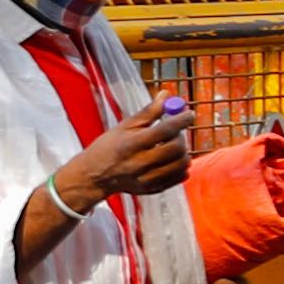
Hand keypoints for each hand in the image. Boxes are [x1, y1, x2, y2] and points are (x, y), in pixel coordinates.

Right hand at [57, 108, 192, 212]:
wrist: (93, 176)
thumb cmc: (109, 146)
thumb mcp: (125, 126)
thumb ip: (148, 112)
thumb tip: (167, 95)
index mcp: (131, 144)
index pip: (164, 130)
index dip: (181, 120)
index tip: (190, 113)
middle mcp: (139, 163)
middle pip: (176, 149)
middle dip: (180, 137)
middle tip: (175, 133)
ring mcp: (146, 179)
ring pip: (181, 165)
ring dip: (183, 152)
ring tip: (172, 146)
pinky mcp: (152, 189)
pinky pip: (179, 177)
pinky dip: (181, 167)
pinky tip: (171, 160)